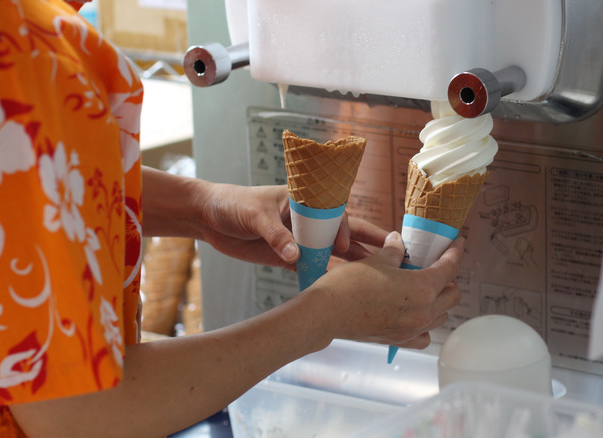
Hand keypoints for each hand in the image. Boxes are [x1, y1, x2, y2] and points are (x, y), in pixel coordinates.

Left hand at [200, 184, 387, 267]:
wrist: (208, 217)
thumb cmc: (232, 204)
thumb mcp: (254, 215)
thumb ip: (275, 235)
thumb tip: (294, 255)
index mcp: (303, 201)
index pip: (334, 213)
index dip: (343, 229)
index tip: (344, 245)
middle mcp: (307, 220)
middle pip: (342, 232)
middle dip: (367, 243)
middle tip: (394, 255)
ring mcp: (300, 238)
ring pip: (332, 251)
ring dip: (352, 263)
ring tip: (376, 277)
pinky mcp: (289, 255)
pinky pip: (314, 266)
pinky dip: (327, 276)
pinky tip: (343, 288)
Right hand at [312, 231, 463, 348]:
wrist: (326, 313)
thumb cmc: (349, 285)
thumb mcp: (377, 260)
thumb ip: (395, 251)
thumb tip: (399, 241)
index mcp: (423, 288)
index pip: (450, 268)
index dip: (455, 252)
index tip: (457, 244)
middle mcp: (423, 312)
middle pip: (453, 296)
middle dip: (449, 279)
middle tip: (437, 267)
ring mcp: (412, 329)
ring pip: (441, 316)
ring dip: (439, 301)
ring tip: (425, 289)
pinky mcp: (400, 340)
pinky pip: (424, 336)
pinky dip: (425, 326)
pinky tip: (415, 315)